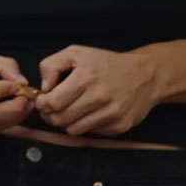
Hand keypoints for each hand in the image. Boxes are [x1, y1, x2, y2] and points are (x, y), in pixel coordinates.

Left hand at [35, 45, 157, 135]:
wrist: (144, 75)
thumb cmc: (105, 63)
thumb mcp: (75, 53)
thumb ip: (51, 66)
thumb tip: (44, 88)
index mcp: (85, 77)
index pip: (53, 102)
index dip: (42, 104)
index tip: (42, 100)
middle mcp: (99, 97)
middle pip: (60, 119)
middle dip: (50, 115)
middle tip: (51, 107)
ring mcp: (111, 114)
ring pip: (73, 130)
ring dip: (66, 122)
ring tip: (69, 109)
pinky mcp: (120, 127)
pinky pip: (90, 133)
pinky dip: (84, 125)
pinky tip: (88, 112)